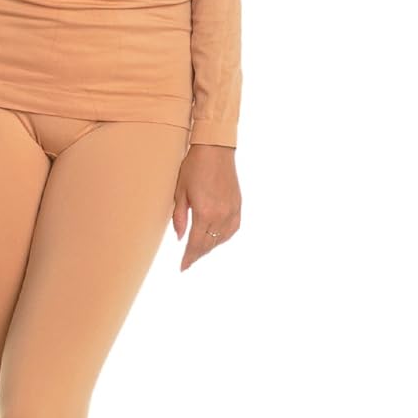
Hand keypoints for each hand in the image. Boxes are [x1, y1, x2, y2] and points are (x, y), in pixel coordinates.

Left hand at [172, 144, 240, 270]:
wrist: (215, 149)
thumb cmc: (193, 167)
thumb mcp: (180, 192)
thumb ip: (179, 217)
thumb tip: (179, 237)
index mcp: (205, 213)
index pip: (195, 244)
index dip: (189, 258)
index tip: (183, 267)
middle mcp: (221, 215)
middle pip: (209, 244)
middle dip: (197, 255)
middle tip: (188, 262)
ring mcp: (232, 211)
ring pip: (221, 239)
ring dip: (210, 247)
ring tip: (199, 251)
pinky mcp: (238, 205)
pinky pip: (232, 229)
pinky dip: (223, 238)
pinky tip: (216, 239)